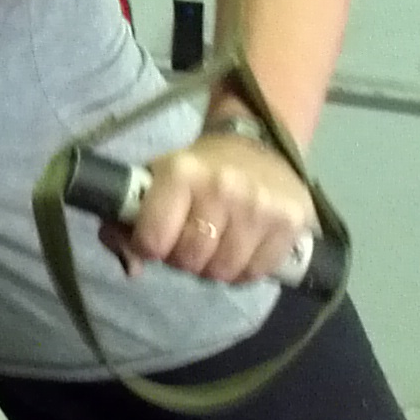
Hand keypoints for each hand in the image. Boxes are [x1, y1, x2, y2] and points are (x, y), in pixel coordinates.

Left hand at [99, 131, 318, 284]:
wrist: (258, 146)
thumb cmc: (199, 171)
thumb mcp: (157, 182)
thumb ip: (128, 222)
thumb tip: (131, 267)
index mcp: (181, 172)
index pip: (153, 239)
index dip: (150, 247)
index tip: (156, 241)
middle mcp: (222, 187)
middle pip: (190, 260)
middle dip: (185, 259)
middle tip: (192, 241)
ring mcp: (259, 205)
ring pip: (224, 272)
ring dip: (216, 268)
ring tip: (218, 244)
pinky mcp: (290, 221)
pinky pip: (257, 273)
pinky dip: (246, 270)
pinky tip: (244, 247)